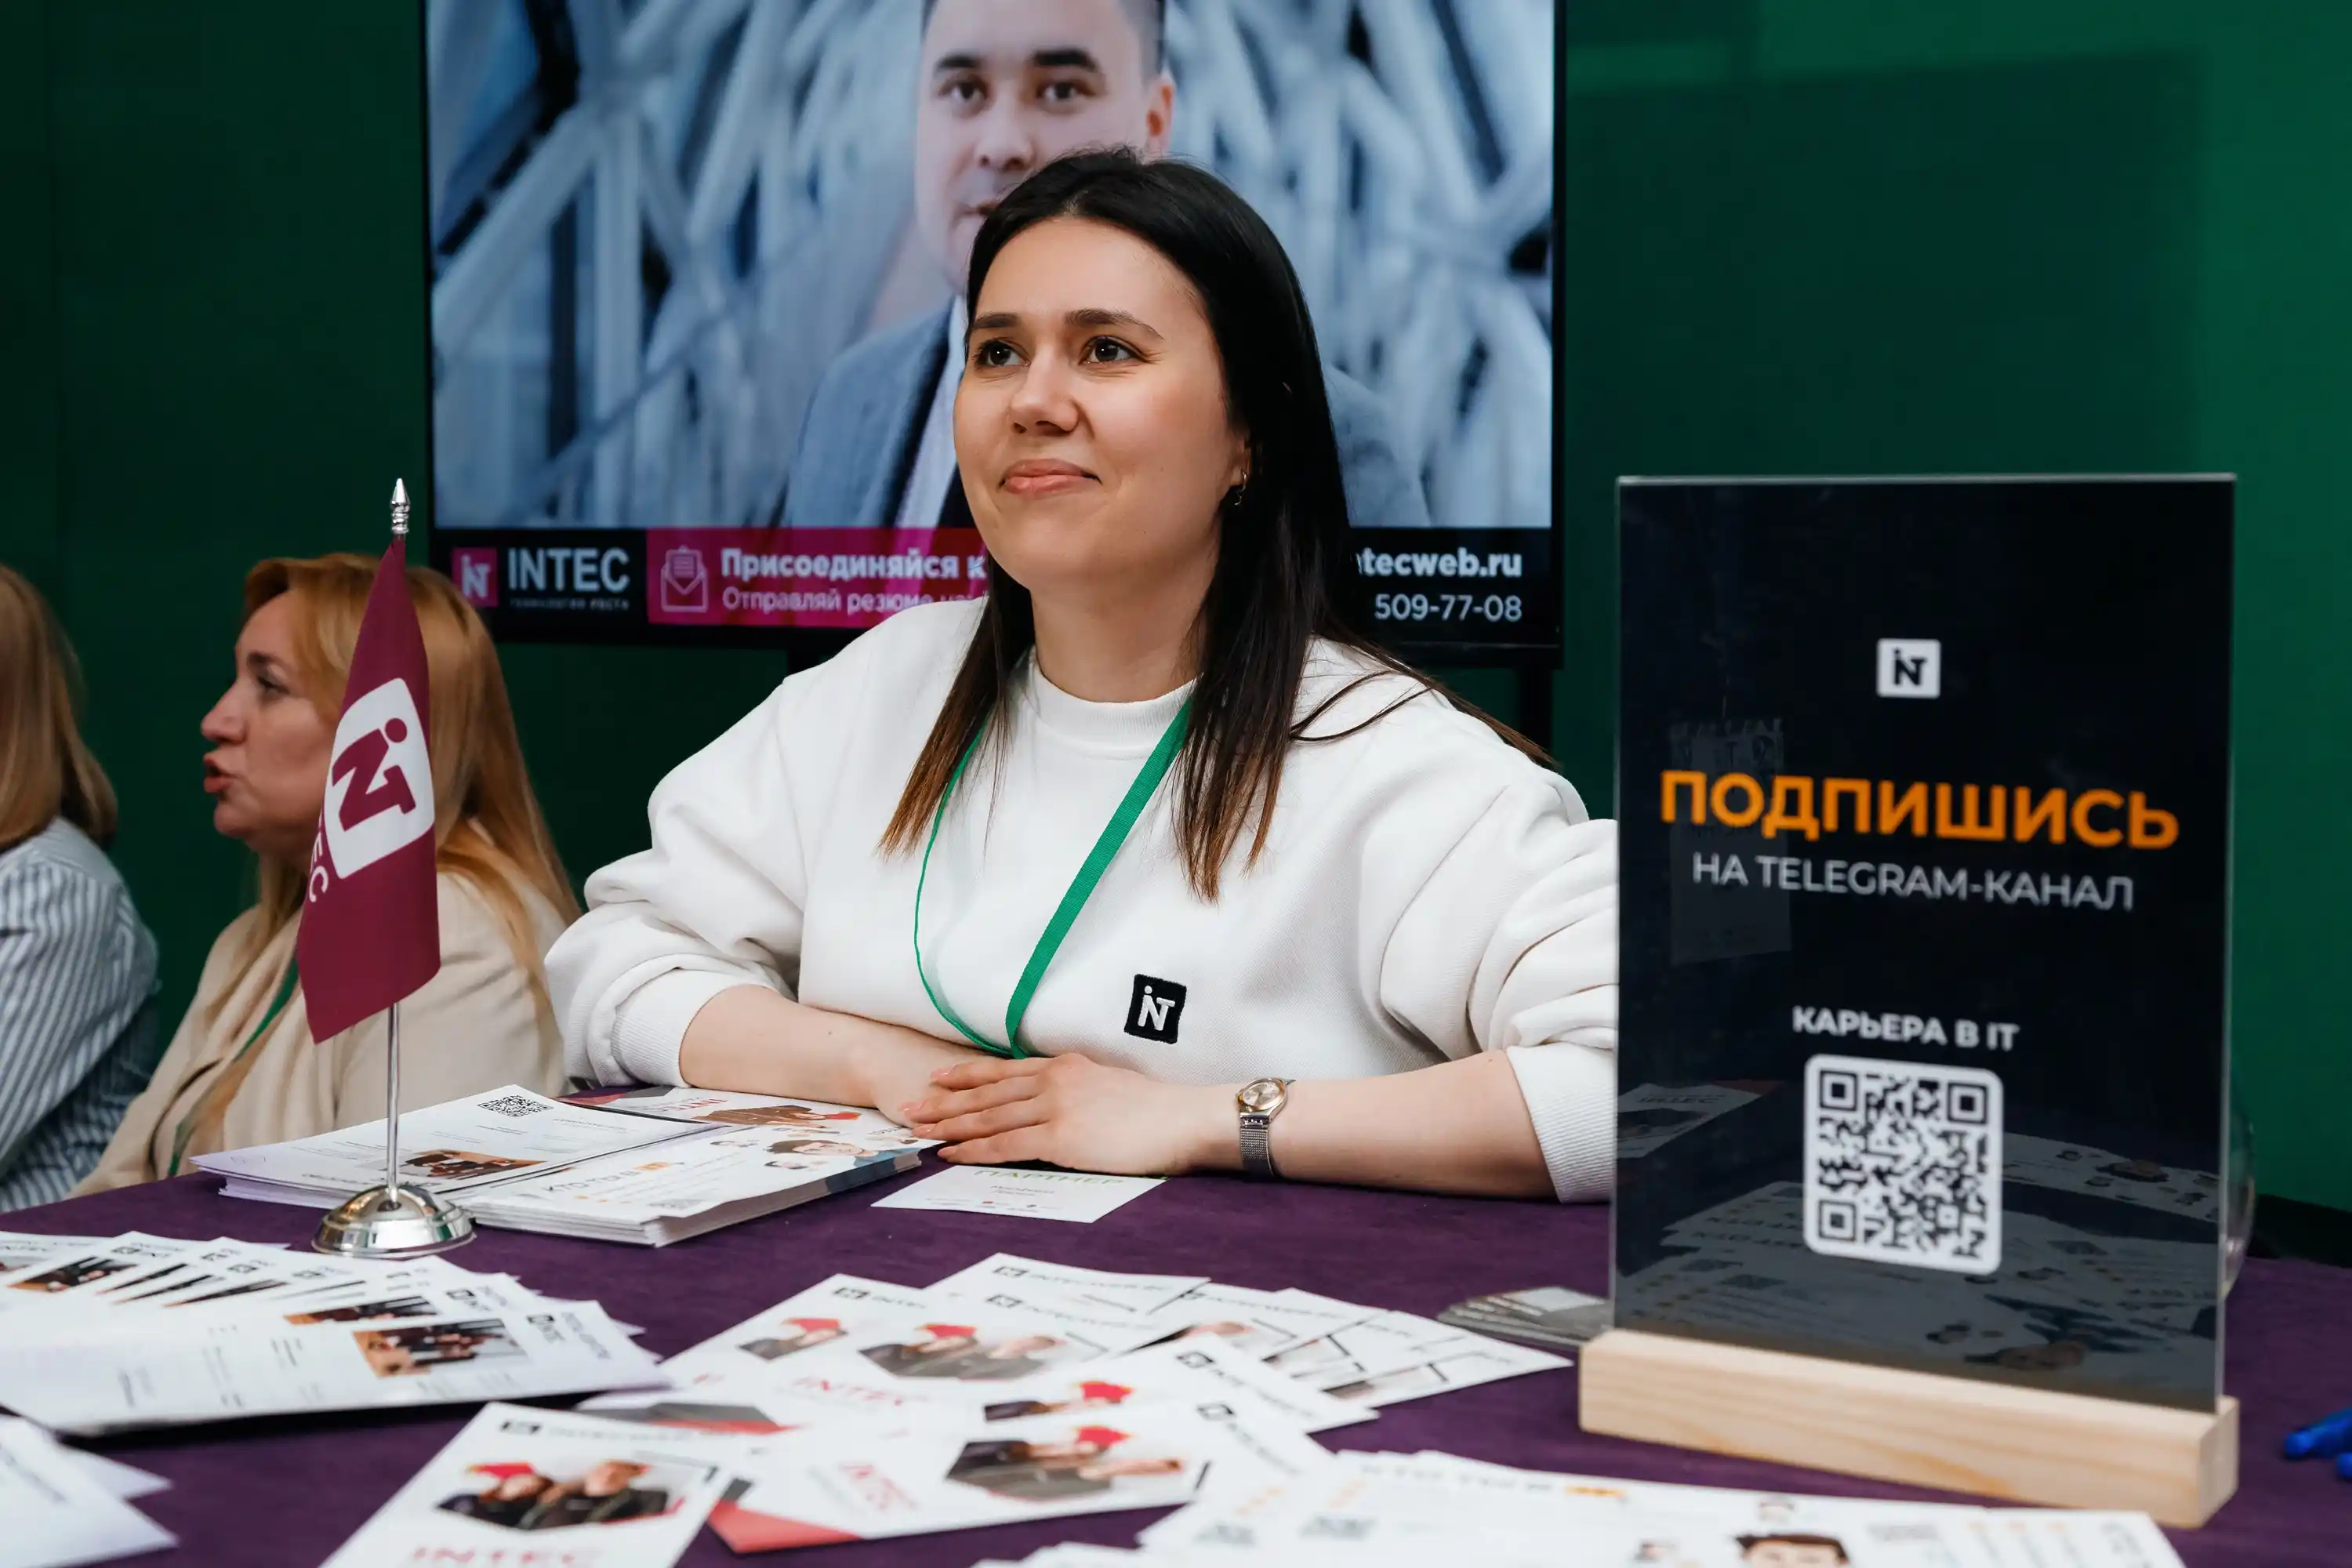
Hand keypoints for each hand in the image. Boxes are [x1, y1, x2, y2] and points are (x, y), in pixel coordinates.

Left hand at [901, 1053, 1232, 1175]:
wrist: (1183, 1119)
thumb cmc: (1156, 1110)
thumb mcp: (1110, 1084)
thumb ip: (1079, 1087)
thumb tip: (1061, 1098)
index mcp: (1065, 1066)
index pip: (1004, 1070)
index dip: (967, 1075)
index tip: (938, 1077)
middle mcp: (1054, 1080)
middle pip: (987, 1092)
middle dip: (945, 1101)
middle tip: (911, 1107)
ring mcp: (1055, 1107)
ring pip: (989, 1117)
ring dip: (950, 1125)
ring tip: (920, 1130)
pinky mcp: (1060, 1137)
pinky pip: (1006, 1145)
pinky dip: (973, 1150)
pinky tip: (950, 1153)